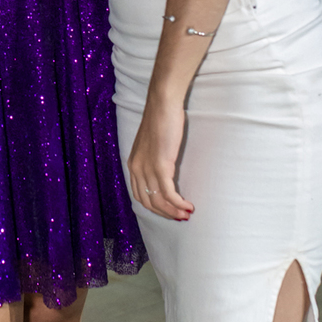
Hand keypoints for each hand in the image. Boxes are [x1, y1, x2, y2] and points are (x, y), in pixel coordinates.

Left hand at [127, 96, 193, 220]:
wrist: (162, 104)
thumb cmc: (161, 119)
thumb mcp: (152, 143)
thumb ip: (154, 157)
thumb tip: (166, 170)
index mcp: (133, 163)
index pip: (139, 194)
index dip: (154, 207)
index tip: (169, 210)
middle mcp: (136, 169)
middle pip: (147, 202)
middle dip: (164, 213)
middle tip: (180, 216)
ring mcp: (147, 169)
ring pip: (158, 201)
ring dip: (173, 211)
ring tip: (187, 214)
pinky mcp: (160, 166)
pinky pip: (168, 194)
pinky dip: (178, 204)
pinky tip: (188, 206)